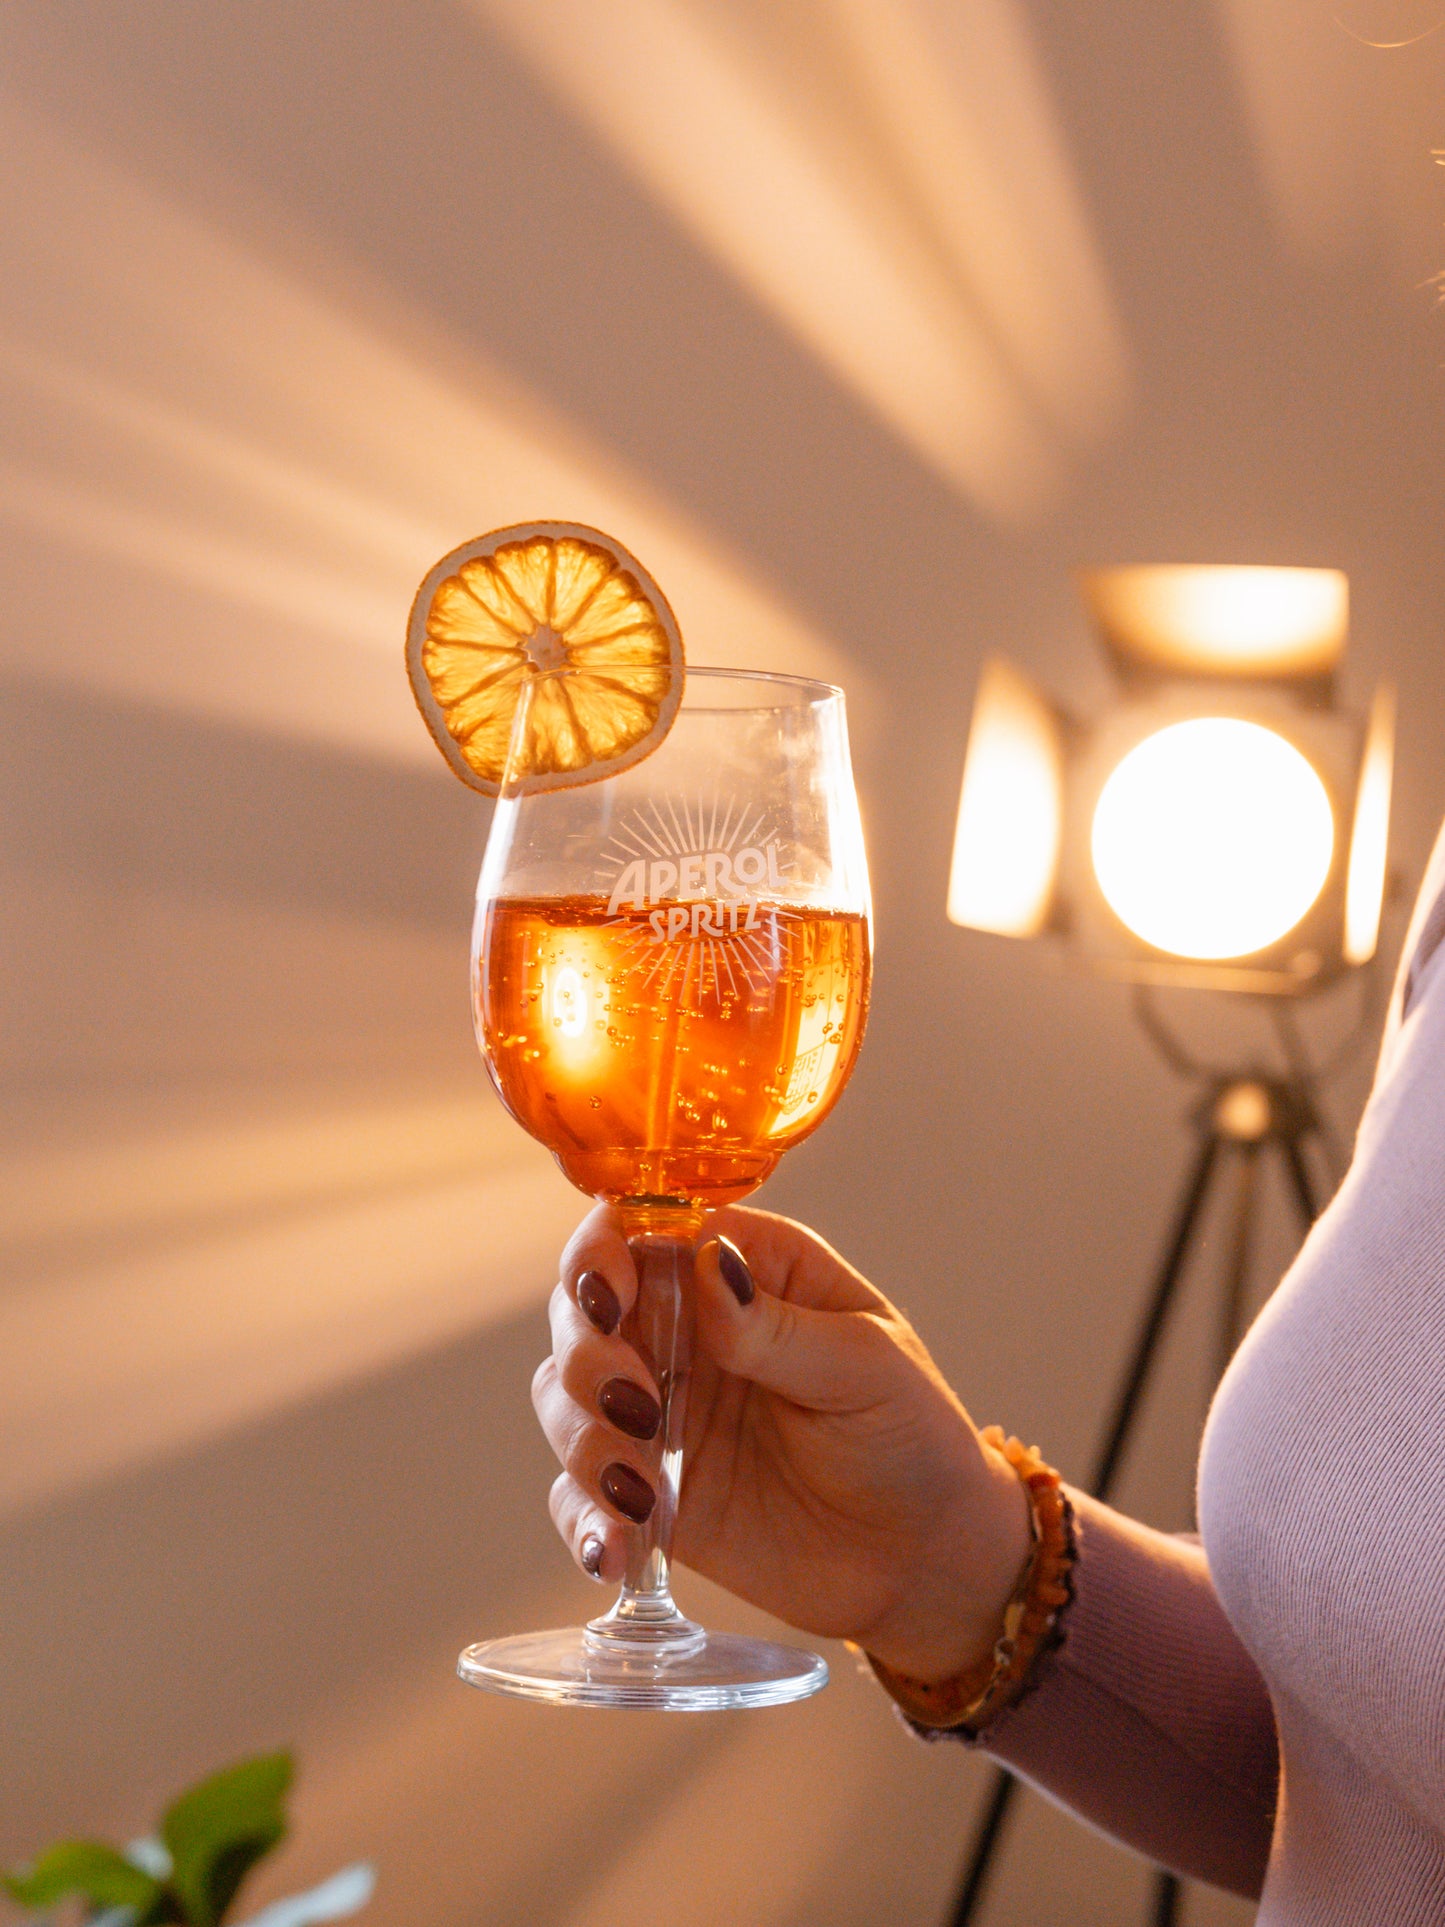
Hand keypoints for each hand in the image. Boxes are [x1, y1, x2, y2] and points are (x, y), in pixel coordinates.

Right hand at [531, 1203, 1031, 1682]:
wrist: (928, 1561)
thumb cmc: (914, 1437)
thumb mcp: (867, 1369)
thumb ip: (779, 1327)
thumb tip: (705, 1264)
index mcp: (745, 1270)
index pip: (645, 1228)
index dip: (604, 1252)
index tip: (608, 1299)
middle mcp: (687, 1330)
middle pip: (584, 1308)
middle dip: (587, 1351)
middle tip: (635, 1402)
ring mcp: (661, 1412)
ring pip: (565, 1395)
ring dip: (583, 1437)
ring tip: (641, 1492)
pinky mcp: (648, 1492)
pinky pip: (579, 1493)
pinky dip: (584, 1518)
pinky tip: (618, 1552)